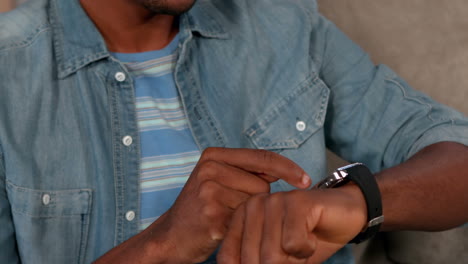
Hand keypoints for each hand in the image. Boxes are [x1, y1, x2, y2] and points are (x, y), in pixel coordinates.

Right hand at [147, 148, 310, 262]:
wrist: (171, 235)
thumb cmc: (201, 207)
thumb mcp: (217, 178)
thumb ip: (247, 170)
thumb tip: (285, 169)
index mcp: (213, 155)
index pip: (262, 156)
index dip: (288, 168)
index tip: (305, 180)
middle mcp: (210, 169)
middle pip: (262, 184)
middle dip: (255, 199)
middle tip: (230, 207)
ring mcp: (210, 191)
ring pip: (256, 203)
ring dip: (248, 214)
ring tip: (224, 216)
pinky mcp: (213, 215)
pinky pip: (247, 221)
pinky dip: (242, 228)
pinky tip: (222, 227)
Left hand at [217, 185, 366, 263]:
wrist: (345, 216)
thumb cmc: (307, 238)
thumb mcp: (276, 258)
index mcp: (241, 218)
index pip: (229, 259)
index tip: (279, 259)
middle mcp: (253, 206)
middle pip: (253, 261)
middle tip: (293, 251)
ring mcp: (274, 201)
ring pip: (272, 255)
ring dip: (294, 260)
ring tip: (302, 242)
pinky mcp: (296, 202)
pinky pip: (293, 244)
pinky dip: (307, 250)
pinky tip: (312, 235)